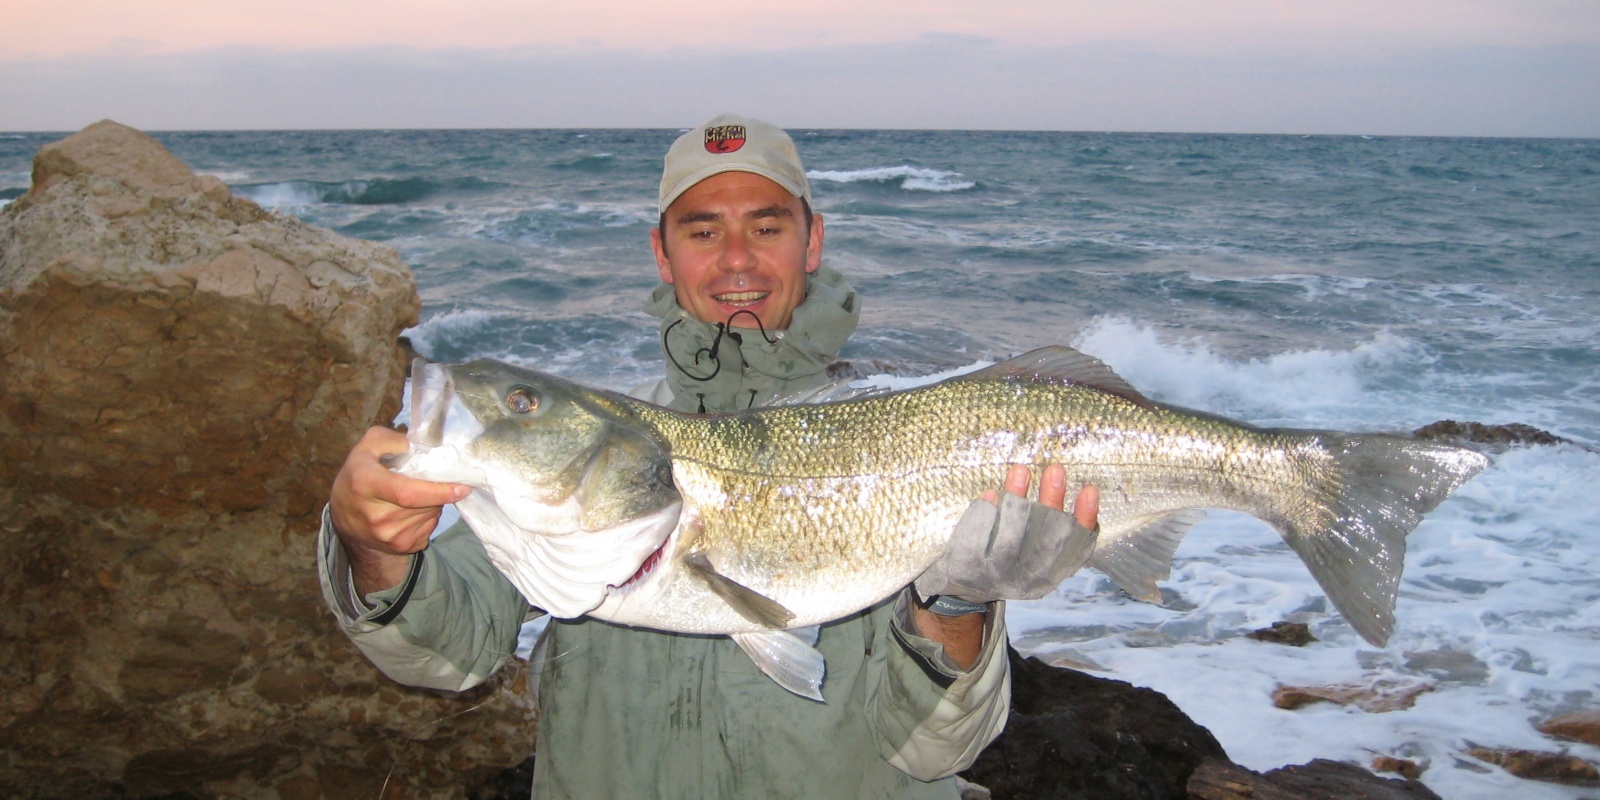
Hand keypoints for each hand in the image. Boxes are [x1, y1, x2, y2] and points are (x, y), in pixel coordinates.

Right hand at [330, 426, 469, 594]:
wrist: (344, 517)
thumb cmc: (358, 476)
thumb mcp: (365, 449)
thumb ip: (388, 439)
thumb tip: (415, 446)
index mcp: (366, 485)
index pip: (407, 493)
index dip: (438, 491)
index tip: (462, 486)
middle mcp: (377, 516)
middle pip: (425, 503)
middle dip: (437, 490)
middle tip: (432, 480)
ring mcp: (389, 536)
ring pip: (431, 514)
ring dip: (433, 503)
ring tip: (416, 494)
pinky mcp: (401, 547)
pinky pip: (429, 527)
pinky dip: (428, 516)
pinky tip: (412, 510)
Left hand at [915, 464, 1099, 603]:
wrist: (968, 588)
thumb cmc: (1012, 560)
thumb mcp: (1041, 554)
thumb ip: (1057, 529)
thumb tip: (1065, 489)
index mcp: (1053, 571)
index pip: (1076, 545)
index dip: (1084, 518)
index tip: (1089, 490)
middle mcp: (1031, 574)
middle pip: (1045, 536)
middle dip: (1051, 500)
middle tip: (1055, 469)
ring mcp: (1001, 573)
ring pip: (1012, 537)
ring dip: (1017, 500)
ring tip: (1021, 470)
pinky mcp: (973, 568)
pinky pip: (979, 540)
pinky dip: (985, 515)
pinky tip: (990, 495)